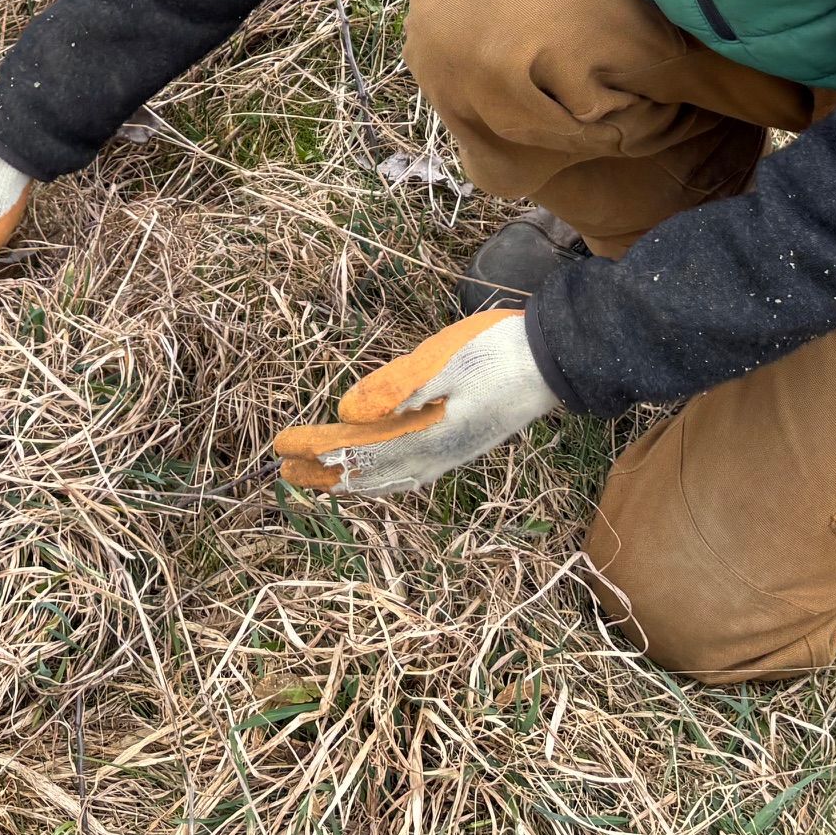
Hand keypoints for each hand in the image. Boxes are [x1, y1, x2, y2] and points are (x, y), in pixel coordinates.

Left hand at [271, 308, 557, 493]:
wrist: (555, 362)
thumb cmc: (496, 352)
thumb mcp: (441, 362)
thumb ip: (393, 389)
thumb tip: (345, 413)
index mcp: (425, 436)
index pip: (355, 448)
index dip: (315, 448)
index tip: (280, 446)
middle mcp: (434, 455)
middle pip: (367, 471)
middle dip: (325, 472)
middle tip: (285, 473)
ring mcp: (450, 455)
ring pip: (389, 477)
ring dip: (352, 479)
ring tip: (324, 482)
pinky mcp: (461, 445)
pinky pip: (411, 472)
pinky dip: (384, 477)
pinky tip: (384, 474)